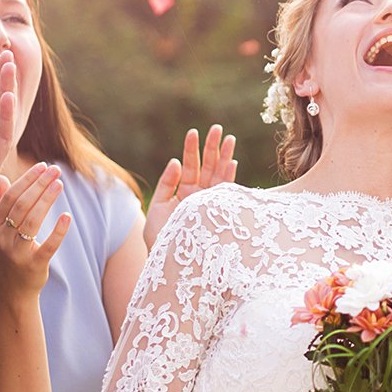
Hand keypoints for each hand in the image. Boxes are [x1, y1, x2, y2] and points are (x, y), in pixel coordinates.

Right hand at [0, 163, 69, 295]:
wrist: (11, 294)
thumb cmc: (7, 259)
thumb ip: (1, 205)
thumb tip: (2, 178)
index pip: (10, 198)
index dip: (27, 180)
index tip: (42, 167)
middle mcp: (2, 239)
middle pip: (21, 205)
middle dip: (39, 184)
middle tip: (55, 170)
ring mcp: (16, 253)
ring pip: (32, 221)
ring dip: (47, 199)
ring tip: (59, 185)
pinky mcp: (33, 265)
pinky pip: (47, 245)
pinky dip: (58, 231)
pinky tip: (66, 216)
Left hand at [142, 124, 237, 248]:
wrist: (169, 263)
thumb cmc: (161, 239)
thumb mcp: (158, 207)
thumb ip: (167, 184)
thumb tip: (176, 161)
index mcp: (184, 193)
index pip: (190, 167)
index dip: (192, 150)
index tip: (193, 132)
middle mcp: (199, 196)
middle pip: (207, 167)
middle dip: (212, 148)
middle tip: (216, 128)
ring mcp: (210, 204)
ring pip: (219, 176)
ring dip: (224, 158)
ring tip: (228, 138)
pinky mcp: (217, 214)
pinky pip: (226, 193)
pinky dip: (229, 178)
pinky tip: (232, 163)